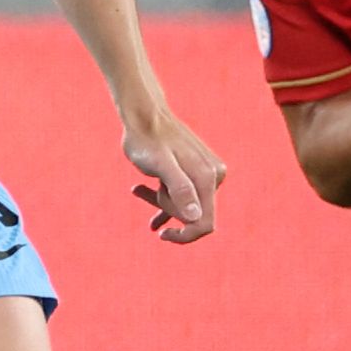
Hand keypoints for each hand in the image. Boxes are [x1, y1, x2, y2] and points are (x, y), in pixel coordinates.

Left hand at [125, 108, 225, 244]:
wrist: (143, 114)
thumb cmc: (147, 140)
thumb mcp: (160, 165)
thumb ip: (180, 189)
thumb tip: (196, 217)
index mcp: (208, 178)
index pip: (205, 224)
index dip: (185, 235)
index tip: (163, 235)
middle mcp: (213, 175)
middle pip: (193, 213)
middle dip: (168, 209)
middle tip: (145, 190)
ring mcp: (206, 171)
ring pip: (185, 202)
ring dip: (162, 202)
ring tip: (138, 189)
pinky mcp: (196, 168)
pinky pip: (182, 192)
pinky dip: (162, 196)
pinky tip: (138, 190)